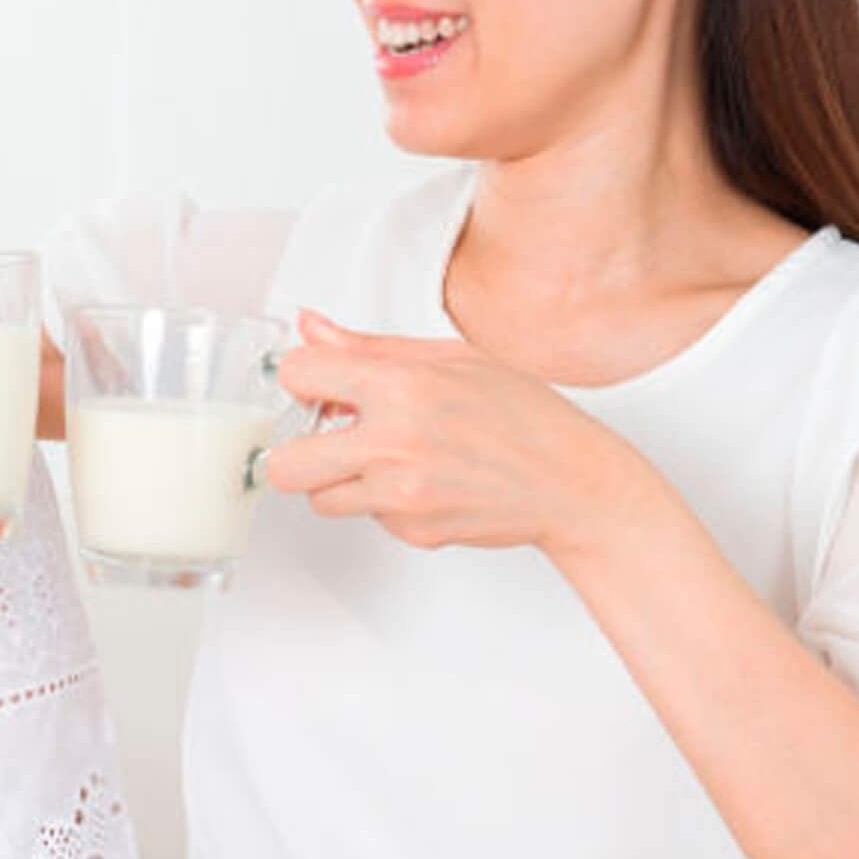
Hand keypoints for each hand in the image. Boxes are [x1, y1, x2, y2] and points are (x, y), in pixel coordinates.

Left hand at [267, 310, 649, 551]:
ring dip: (338, 480)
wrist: (573, 483)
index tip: (314, 384)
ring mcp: (400, 495)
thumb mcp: (449, 357)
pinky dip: (382, 502)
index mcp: (399, 387)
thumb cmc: (523, 415)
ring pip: (319, 498)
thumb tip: (311, 326)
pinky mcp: (412, 531)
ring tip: (380, 458)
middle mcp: (394, 443)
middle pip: (285, 465)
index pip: (297, 375)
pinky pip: (367, 517)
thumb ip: (367, 347)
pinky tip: (419, 481)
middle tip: (322, 438)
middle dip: (295, 450)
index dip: (302, 378)